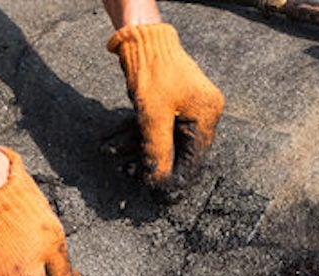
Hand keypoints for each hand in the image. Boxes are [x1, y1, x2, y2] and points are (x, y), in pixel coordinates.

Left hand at [108, 23, 223, 185]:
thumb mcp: (153, 117)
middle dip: (151, 163)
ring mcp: (184, 106)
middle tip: (131, 177)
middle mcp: (201, 111)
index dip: (176, 177)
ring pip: (161, 138)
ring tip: (118, 165)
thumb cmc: (152, 72)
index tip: (160, 196)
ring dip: (137, 151)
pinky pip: (153, 126)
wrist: (139, 38)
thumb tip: (159, 183)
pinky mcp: (167, 103)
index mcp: (206, 114)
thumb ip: (158, 152)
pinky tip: (112, 147)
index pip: (194, 157)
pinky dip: (134, 136)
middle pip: (177, 149)